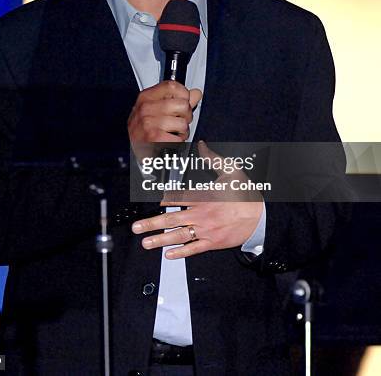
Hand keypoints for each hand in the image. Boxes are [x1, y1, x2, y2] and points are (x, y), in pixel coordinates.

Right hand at [128, 81, 201, 159]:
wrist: (133, 150)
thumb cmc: (145, 129)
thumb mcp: (157, 109)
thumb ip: (178, 100)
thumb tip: (196, 93)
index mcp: (146, 97)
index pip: (172, 86)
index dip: (183, 95)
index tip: (182, 102)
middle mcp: (145, 108)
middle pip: (182, 105)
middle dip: (186, 116)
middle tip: (177, 121)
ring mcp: (149, 123)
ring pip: (183, 123)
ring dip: (182, 132)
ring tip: (173, 133)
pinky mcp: (154, 138)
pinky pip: (179, 139)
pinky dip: (178, 143)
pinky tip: (170, 141)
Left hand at [131, 141, 262, 258]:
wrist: (262, 216)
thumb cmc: (246, 194)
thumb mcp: (231, 170)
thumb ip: (213, 158)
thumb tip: (202, 144)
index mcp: (205, 196)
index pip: (179, 198)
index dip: (165, 199)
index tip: (156, 202)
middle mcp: (202, 214)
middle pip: (172, 218)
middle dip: (152, 223)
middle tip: (137, 227)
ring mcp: (207, 230)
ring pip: (179, 235)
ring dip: (161, 239)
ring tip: (146, 243)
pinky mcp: (213, 243)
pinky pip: (194, 248)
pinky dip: (181, 252)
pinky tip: (168, 254)